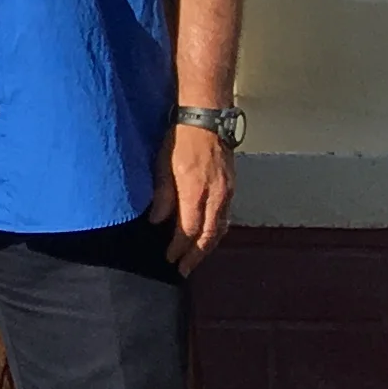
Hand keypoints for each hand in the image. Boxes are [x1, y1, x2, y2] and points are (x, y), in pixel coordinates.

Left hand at [149, 123, 232, 274]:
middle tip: (184, 270)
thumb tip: (157, 222)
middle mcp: (216, 196)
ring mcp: (226, 191)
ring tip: (195, 258)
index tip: (170, 259)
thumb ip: (162, 196)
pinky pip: (225, 215)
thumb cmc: (180, 139)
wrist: (207, 118)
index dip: (179, 249)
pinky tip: (208, 234)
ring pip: (220, 228)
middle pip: (209, 235)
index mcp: (196, 192)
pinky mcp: (231, 186)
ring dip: (208, 245)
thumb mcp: (162, 166)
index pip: (189, 231)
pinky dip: (216, 230)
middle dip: (196, 256)